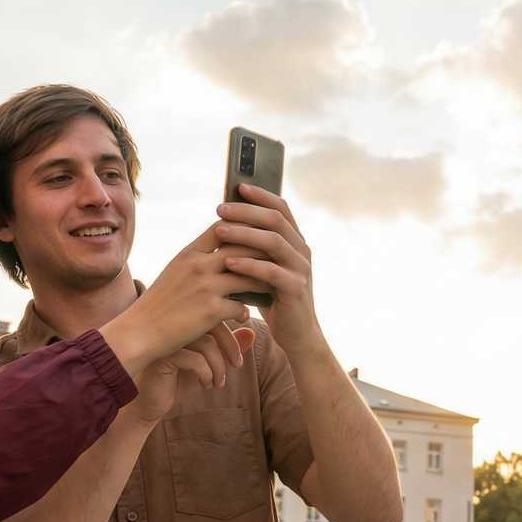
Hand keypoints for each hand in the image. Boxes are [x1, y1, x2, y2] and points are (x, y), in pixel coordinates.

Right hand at [101, 226, 258, 378]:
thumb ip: (198, 259)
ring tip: (271, 287)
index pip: (223, 227)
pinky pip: (240, 306)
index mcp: (189, 252)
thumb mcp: (176, 272)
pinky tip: (246, 316)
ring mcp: (205, 287)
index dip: (244, 227)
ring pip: (248, 276)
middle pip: (242, 247)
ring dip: (262, 282)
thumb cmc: (159, 303)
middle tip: (278, 259)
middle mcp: (198, 264)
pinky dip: (245, 312)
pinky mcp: (210, 311)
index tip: (259, 233)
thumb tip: (223, 247)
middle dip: (263, 252)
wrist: (139, 332)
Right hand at [131, 324, 255, 422]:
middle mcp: (174, 324)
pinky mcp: (163, 357)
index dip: (231, 338)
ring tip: (218, 382)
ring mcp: (167, 339)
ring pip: (206, 343)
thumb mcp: (208, 362)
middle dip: (230, 348)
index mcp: (183, 319)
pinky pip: (195, 359)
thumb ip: (228, 347)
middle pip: (213, 326)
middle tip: (237, 366)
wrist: (149, 402)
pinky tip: (205, 385)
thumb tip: (252, 333)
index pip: (216, 316)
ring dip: (219, 365)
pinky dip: (206, 374)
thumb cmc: (178, 378)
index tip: (237, 360)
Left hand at [216, 185, 320, 351]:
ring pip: (273, 242)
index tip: (238, 186)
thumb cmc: (274, 300)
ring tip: (219, 231)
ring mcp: (301, 269)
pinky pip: (272, 272)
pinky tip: (228, 263)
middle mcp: (302, 251)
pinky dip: (249, 265)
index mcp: (295, 241)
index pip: (281, 208)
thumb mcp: (263, 269)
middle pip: (275, 220)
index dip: (261, 195)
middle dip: (246, 212)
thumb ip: (253, 249)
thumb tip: (224, 223)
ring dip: (244, 234)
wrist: (296, 335)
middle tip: (219, 209)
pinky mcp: (296, 289)